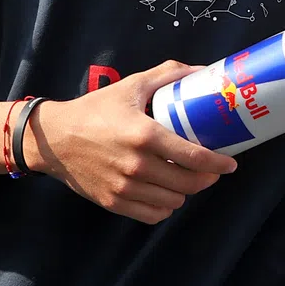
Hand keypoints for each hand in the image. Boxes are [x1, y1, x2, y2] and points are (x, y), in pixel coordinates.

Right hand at [26, 59, 237, 224]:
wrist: (53, 138)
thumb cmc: (94, 110)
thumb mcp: (131, 86)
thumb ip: (167, 75)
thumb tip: (201, 70)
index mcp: (145, 135)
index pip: (194, 157)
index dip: (219, 164)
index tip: (231, 164)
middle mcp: (137, 165)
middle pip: (188, 183)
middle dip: (207, 178)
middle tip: (211, 170)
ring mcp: (124, 187)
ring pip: (173, 201)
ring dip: (185, 192)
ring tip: (185, 178)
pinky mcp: (113, 203)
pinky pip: (152, 215)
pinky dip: (164, 207)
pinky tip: (165, 194)